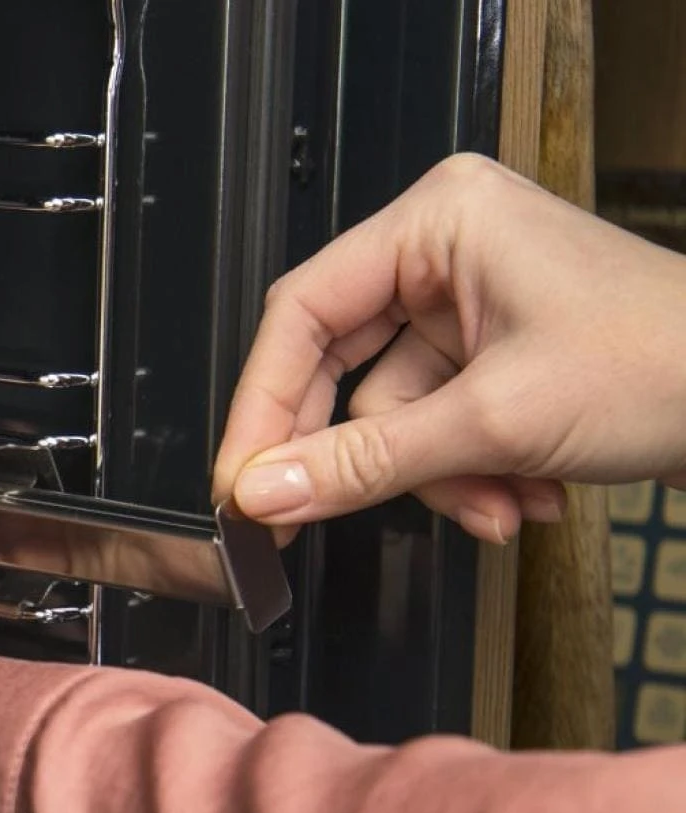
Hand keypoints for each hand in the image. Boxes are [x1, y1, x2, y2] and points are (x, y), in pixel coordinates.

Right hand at [213, 152, 685, 542]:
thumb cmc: (666, 366)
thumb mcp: (493, 422)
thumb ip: (364, 460)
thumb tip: (265, 490)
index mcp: (438, 221)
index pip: (303, 313)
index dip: (263, 406)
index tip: (240, 484)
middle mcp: (446, 250)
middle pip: (343, 368)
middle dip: (369, 454)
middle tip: (303, 521)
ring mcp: (472, 303)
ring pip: (392, 413)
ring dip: (442, 476)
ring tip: (501, 503)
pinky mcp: (495, 354)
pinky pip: (436, 426)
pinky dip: (471, 472)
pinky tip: (526, 493)